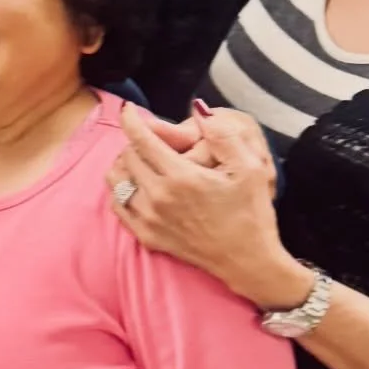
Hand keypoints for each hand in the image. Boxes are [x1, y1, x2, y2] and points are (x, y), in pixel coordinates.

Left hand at [107, 105, 296, 303]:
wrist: (247, 260)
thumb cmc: (251, 212)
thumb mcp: (250, 168)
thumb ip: (223, 135)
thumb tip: (198, 110)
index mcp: (181, 177)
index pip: (141, 139)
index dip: (132, 119)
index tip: (129, 109)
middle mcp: (159, 197)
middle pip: (127, 156)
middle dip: (135, 141)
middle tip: (149, 139)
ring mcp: (149, 219)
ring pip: (116, 179)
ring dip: (124, 164)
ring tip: (141, 159)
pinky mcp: (147, 236)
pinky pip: (118, 205)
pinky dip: (121, 189)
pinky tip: (137, 185)